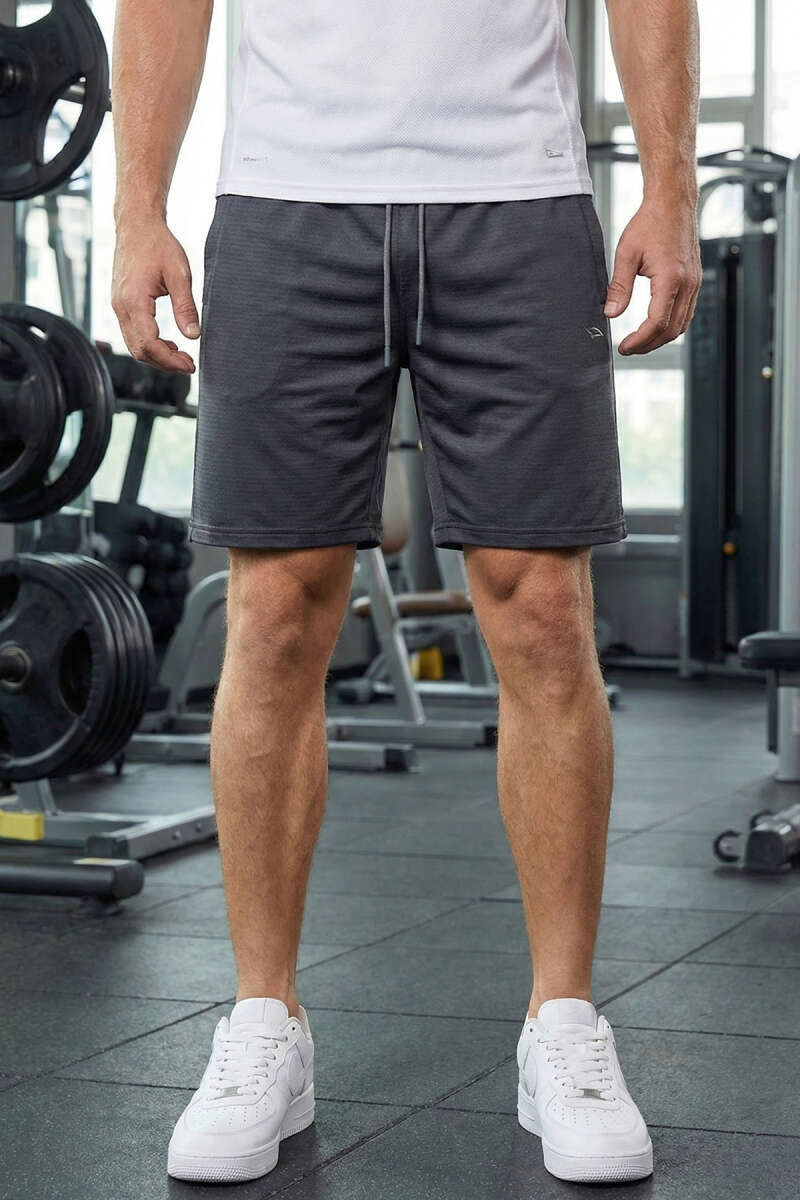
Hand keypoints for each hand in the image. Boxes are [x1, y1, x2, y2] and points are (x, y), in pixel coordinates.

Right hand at [112, 216, 198, 373]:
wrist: (137, 225)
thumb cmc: (158, 244)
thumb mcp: (179, 274)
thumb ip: (185, 307)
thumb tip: (193, 336)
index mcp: (134, 301)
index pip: (149, 345)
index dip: (170, 361)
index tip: (190, 365)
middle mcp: (121, 307)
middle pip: (139, 350)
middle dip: (164, 363)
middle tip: (188, 364)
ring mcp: (117, 306)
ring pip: (134, 344)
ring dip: (157, 355)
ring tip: (181, 356)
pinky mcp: (120, 304)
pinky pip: (132, 333)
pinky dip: (149, 343)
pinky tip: (168, 343)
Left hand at [604, 194, 701, 354]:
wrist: (672, 203)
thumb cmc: (649, 223)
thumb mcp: (626, 254)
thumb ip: (619, 287)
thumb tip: (611, 313)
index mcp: (671, 279)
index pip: (656, 323)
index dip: (639, 340)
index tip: (623, 347)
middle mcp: (688, 284)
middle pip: (671, 330)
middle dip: (649, 344)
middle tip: (628, 348)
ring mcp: (695, 283)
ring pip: (682, 324)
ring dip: (660, 338)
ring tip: (639, 341)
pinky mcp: (695, 281)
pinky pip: (687, 312)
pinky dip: (671, 325)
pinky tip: (654, 326)